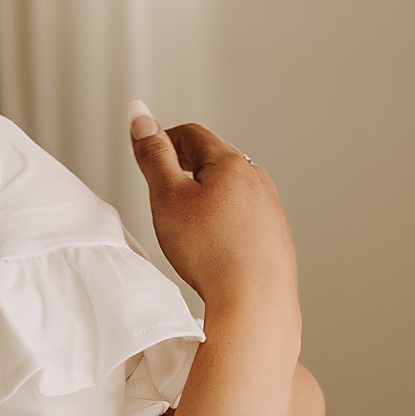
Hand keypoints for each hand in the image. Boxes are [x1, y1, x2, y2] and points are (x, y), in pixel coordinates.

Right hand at [130, 104, 297, 320]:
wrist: (254, 301)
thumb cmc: (210, 251)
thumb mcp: (167, 196)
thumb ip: (153, 154)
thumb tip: (140, 114)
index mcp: (231, 163)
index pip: (191, 133)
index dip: (163, 139)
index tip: (146, 153)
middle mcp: (257, 180)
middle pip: (214, 159)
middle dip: (185, 167)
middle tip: (161, 189)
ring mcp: (270, 209)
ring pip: (231, 189)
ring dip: (206, 195)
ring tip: (185, 223)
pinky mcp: (275, 237)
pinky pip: (244, 217)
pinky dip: (223, 222)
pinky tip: (211, 247)